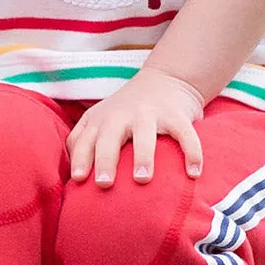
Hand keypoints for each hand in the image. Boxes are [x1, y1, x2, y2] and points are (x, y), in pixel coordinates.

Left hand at [67, 67, 204, 187]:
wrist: (164, 81)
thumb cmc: (124, 112)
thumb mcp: (99, 119)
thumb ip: (81, 141)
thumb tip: (69, 178)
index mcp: (101, 120)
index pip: (85, 139)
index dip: (81, 158)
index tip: (78, 179)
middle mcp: (122, 115)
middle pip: (110, 137)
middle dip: (105, 159)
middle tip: (104, 184)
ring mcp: (150, 114)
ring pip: (145, 134)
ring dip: (142, 156)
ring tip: (141, 179)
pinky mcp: (176, 115)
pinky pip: (185, 134)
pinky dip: (191, 152)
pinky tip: (194, 173)